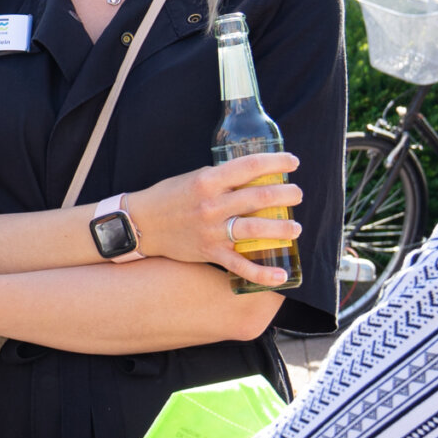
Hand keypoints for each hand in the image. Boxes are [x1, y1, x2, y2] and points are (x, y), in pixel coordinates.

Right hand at [123, 156, 301, 286]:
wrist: (140, 224)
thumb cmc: (168, 197)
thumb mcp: (194, 178)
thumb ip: (222, 178)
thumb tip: (254, 176)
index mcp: (208, 181)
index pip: (250, 166)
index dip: (277, 162)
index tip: (293, 162)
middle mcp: (212, 205)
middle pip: (259, 198)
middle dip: (286, 195)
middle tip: (297, 195)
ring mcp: (211, 231)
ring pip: (255, 229)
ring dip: (282, 228)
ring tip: (296, 227)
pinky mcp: (210, 253)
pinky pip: (240, 265)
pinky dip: (262, 273)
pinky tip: (281, 275)